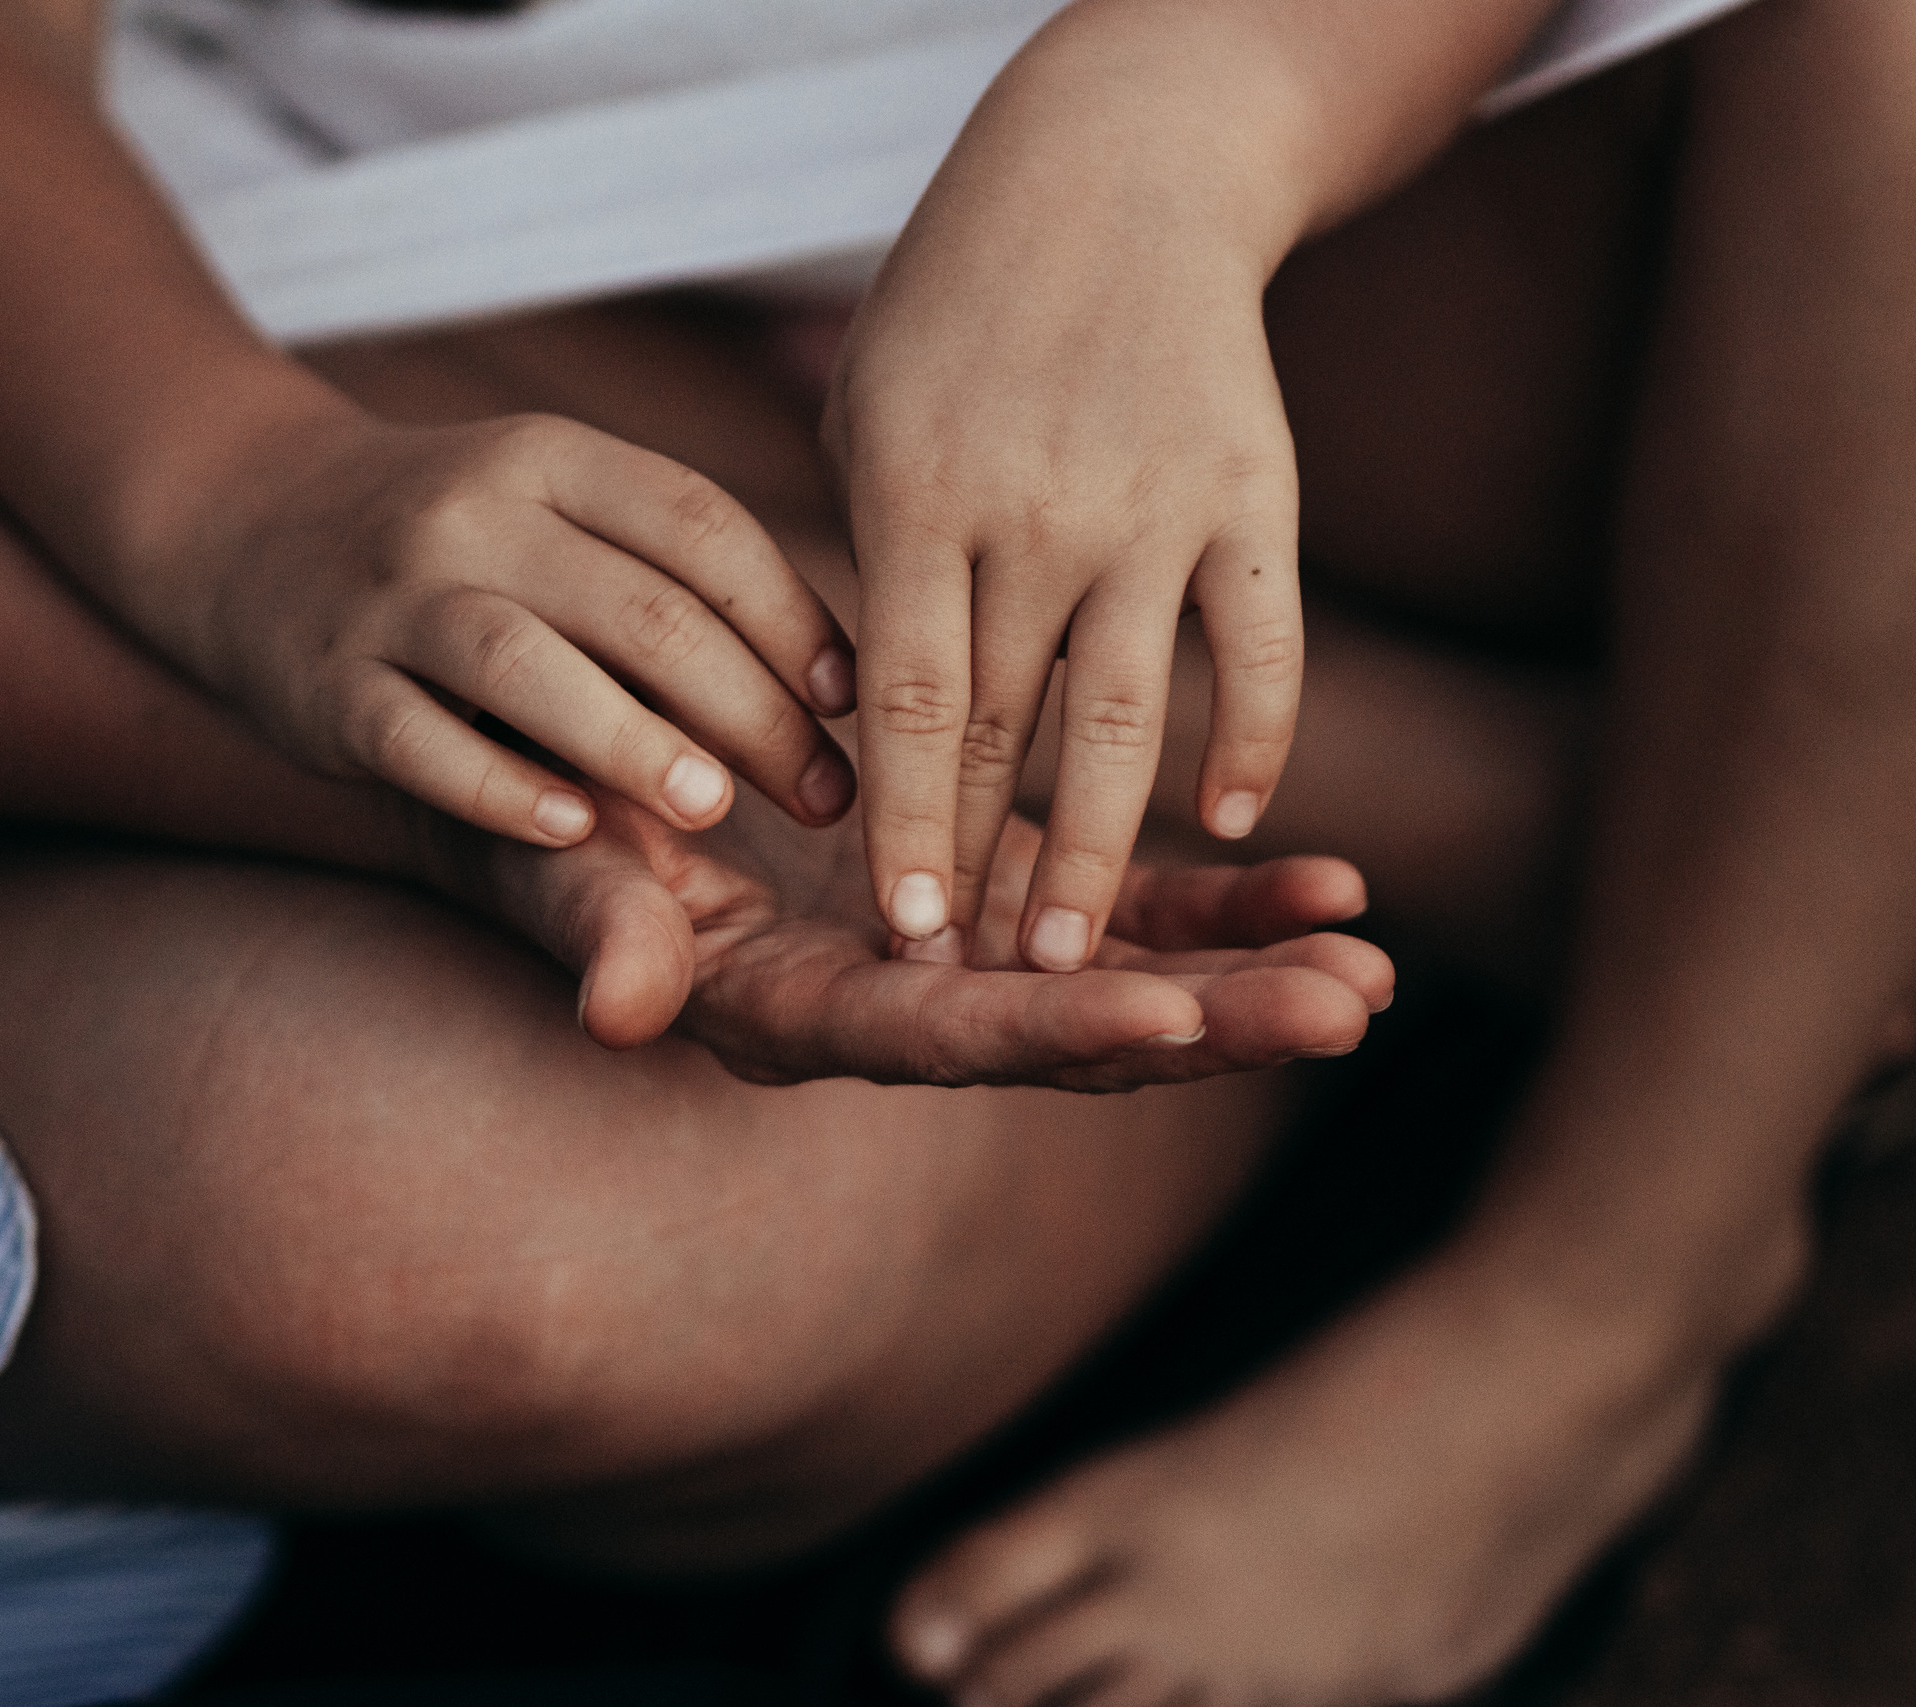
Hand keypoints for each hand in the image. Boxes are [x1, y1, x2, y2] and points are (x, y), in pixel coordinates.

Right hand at [160, 403, 859, 848]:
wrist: (242, 517)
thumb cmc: (465, 542)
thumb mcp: (561, 510)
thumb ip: (676, 571)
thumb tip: (844, 676)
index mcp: (558, 458)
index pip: (703, 531)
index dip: (795, 622)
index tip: (860, 705)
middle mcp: (475, 511)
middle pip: (641, 609)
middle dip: (751, 711)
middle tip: (828, 800)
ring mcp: (393, 596)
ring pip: (528, 665)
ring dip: (633, 742)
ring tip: (713, 812)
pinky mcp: (326, 684)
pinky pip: (417, 739)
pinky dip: (496, 787)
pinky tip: (569, 830)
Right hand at [425, 781, 1391, 1092]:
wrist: (572, 778)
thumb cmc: (543, 825)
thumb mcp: (556, 871)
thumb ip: (594, 933)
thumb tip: (612, 1005)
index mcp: (802, 1012)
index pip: (943, 1037)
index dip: (1050, 1029)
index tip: (1170, 1020)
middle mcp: (900, 1003)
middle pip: (1071, 1032)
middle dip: (1212, 1021)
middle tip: (1350, 1005)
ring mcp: (959, 952)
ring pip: (1123, 975)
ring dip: (1246, 972)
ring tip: (1372, 963)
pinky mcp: (993, 890)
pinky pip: (1121, 905)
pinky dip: (1217, 901)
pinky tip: (1328, 887)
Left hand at [827, 26, 1307, 971]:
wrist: (1120, 170)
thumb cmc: (960, 305)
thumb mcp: (869, 414)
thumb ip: (871, 567)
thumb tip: (873, 724)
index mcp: (919, 492)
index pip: (914, 701)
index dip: (910, 830)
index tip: (903, 941)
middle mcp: (1040, 511)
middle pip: (1015, 735)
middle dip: (996, 875)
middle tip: (986, 993)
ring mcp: (1156, 507)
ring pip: (1133, 719)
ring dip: (1110, 856)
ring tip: (1088, 967)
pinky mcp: (1256, 494)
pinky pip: (1262, 648)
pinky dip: (1255, 742)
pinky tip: (1233, 828)